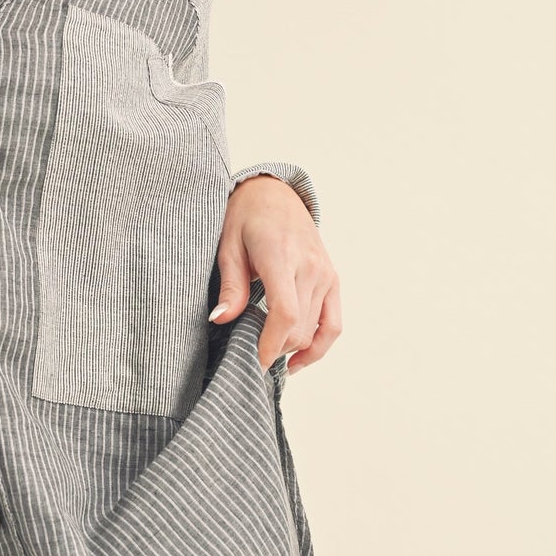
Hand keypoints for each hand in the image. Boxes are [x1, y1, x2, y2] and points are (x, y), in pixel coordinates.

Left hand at [212, 174, 340, 372]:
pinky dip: (319, 345)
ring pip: (315, 329)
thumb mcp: (228, 246)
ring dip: (291, 348)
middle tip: (248, 356)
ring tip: (267, 354)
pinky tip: (298, 360)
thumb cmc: (246, 217)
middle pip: (299, 327)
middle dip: (274, 349)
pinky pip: (334, 323)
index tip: (255, 362)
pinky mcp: (333, 279)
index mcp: (281, 256)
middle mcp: (311, 267)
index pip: (284, 312)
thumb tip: (221, 318)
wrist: (275, 193)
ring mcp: (326, 274)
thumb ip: (230, 285)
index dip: (271, 343)